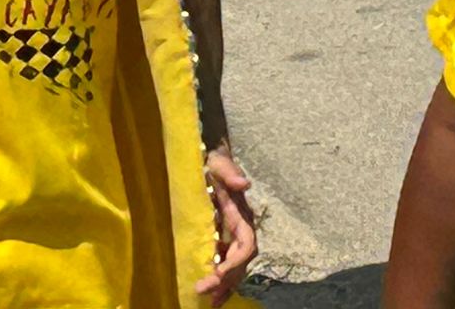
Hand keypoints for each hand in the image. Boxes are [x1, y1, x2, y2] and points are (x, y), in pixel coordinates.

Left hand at [196, 146, 256, 307]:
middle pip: (241, 261)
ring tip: (212, 302)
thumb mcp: (220, 164)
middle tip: (208, 298)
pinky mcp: (223, 234)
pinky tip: (211, 286)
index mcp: (241, 214)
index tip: (219, 274)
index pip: (246, 244)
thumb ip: (231, 173)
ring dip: (226, 285)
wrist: (212, 159)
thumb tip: (245, 184)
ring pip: (235, 264)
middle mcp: (241, 227)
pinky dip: (220, 275)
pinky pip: (226, 259)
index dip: (236, 261)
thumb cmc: (215, 162)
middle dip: (228, 281)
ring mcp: (233, 232)